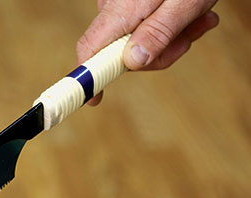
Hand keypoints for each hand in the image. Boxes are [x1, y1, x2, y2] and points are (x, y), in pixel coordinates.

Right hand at [79, 0, 219, 105]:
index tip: (93, 99)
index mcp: (121, 11)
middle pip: (121, 53)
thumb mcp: (183, 4)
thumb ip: (158, 34)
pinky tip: (187, 16)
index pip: (89, 50)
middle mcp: (113, 9)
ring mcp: (121, 7)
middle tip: (188, 40)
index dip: (89, 78)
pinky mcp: (130, 5)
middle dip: (157, 55)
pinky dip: (166, 27)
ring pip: (136, 43)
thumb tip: (132, 62)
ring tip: (197, 20)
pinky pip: (142, 28)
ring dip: (169, 40)